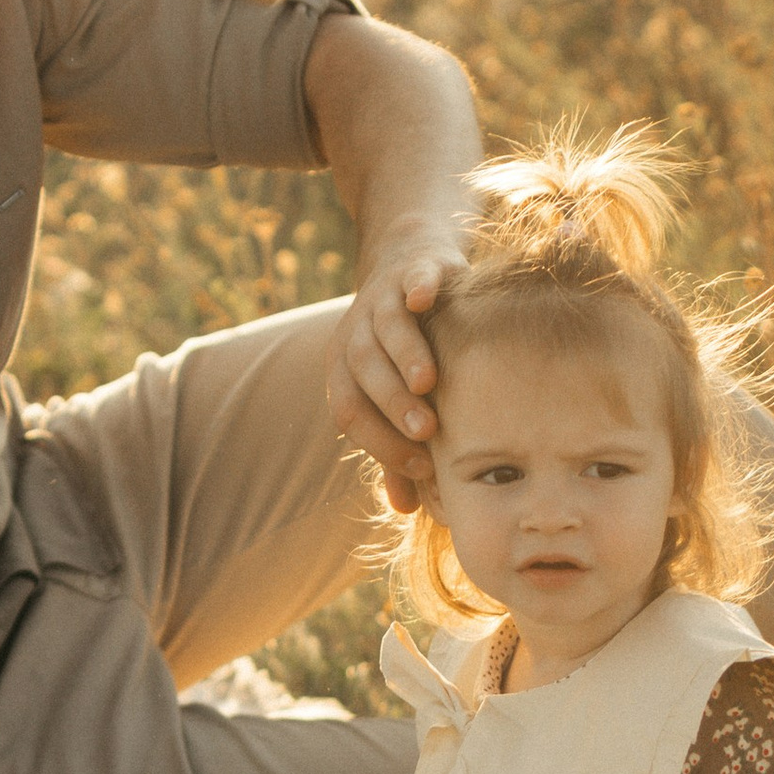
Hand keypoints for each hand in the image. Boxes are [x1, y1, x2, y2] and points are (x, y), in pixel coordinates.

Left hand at [324, 218, 471, 510]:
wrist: (411, 265)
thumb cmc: (410, 347)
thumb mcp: (400, 396)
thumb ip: (397, 446)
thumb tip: (404, 508)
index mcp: (345, 369)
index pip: (351, 410)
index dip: (382, 442)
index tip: (423, 467)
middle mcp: (357, 332)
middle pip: (364, 370)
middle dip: (393, 403)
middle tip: (426, 431)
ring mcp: (384, 297)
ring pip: (385, 327)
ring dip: (404, 354)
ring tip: (427, 382)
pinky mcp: (414, 269)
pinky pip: (412, 277)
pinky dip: (416, 286)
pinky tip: (424, 300)